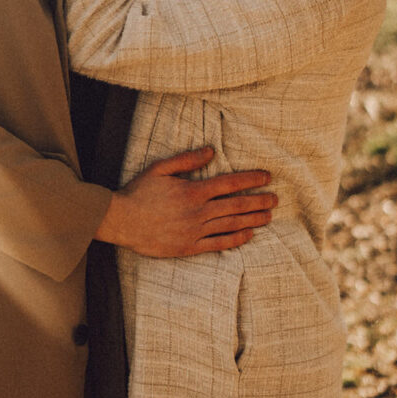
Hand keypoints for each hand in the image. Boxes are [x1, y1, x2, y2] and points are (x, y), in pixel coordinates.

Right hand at [95, 147, 276, 256]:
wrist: (121, 221)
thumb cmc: (138, 193)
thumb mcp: (160, 168)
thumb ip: (187, 160)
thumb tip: (211, 150)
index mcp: (193, 191)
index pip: (230, 183)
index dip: (251, 179)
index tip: (266, 177)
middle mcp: (198, 211)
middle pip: (236, 205)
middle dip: (258, 200)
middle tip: (275, 198)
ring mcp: (195, 231)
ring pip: (231, 224)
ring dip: (253, 219)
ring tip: (269, 216)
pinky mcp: (189, 247)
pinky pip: (218, 244)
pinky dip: (236, 239)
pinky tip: (248, 235)